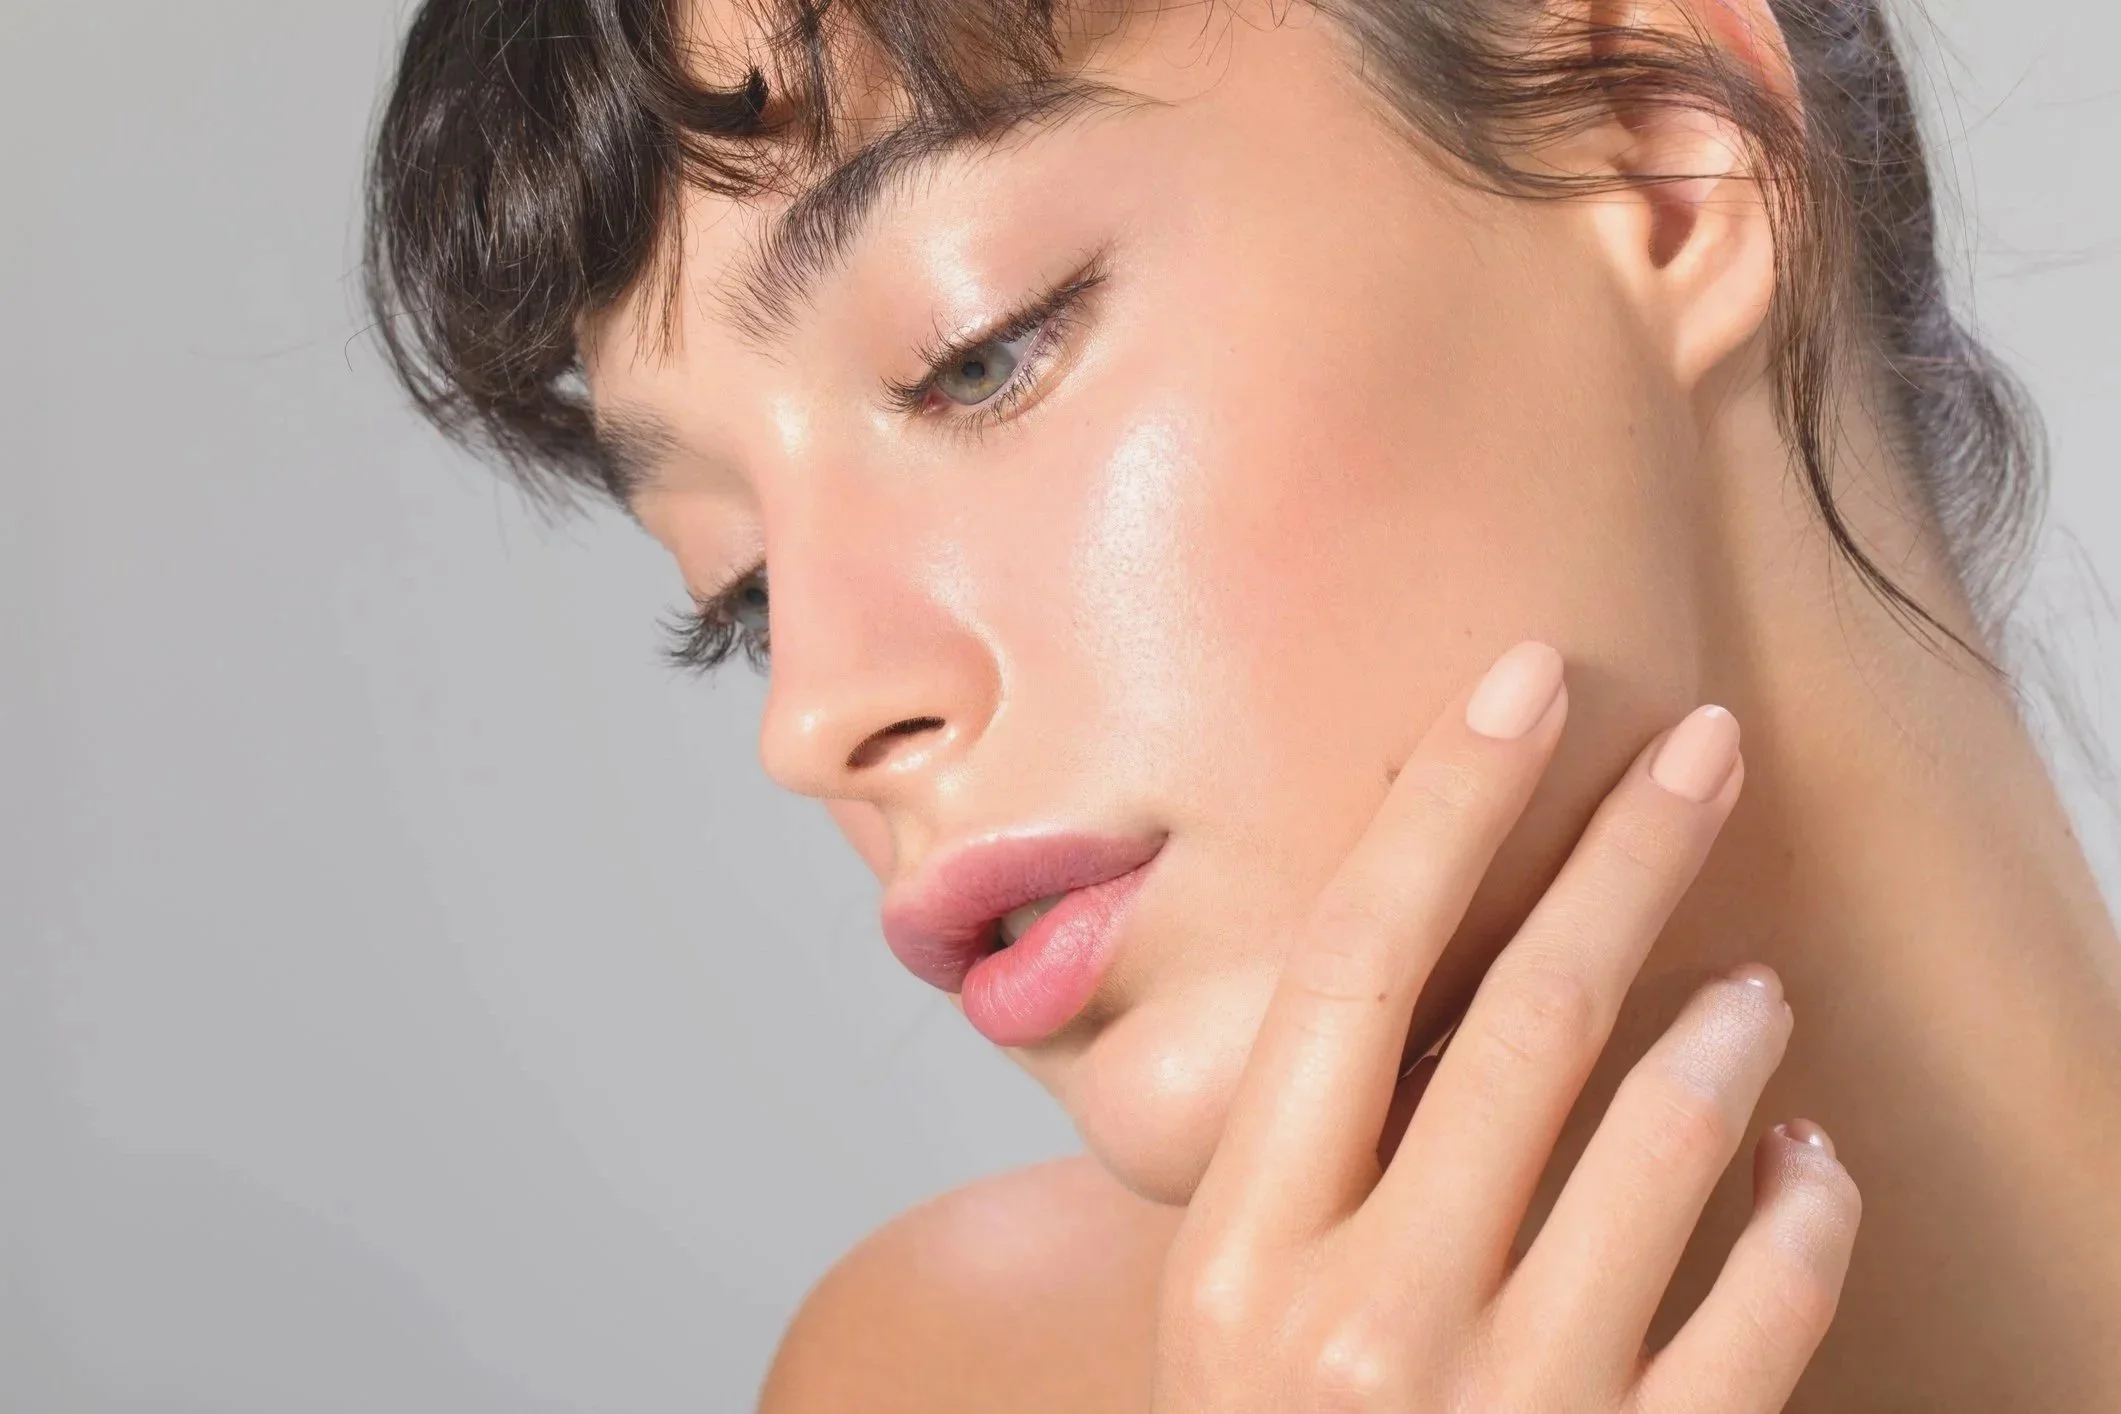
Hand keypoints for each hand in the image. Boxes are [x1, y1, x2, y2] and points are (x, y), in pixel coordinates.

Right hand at [1153, 642, 1859, 1410]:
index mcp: (1245, 1247)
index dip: (1447, 804)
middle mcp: (1368, 1318)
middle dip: (1629, 853)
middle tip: (1706, 748)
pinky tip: (1810, 1159)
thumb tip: (1445, 970)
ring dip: (1730, 1030)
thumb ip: (1312, 1151)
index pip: (1357, 965)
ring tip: (1753, 978)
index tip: (1526, 684)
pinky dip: (1806, 1213)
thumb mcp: (1230, 1304)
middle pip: (1532, 1017)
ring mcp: (1510, 1408)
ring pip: (1663, 1147)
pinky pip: (1764, 1313)